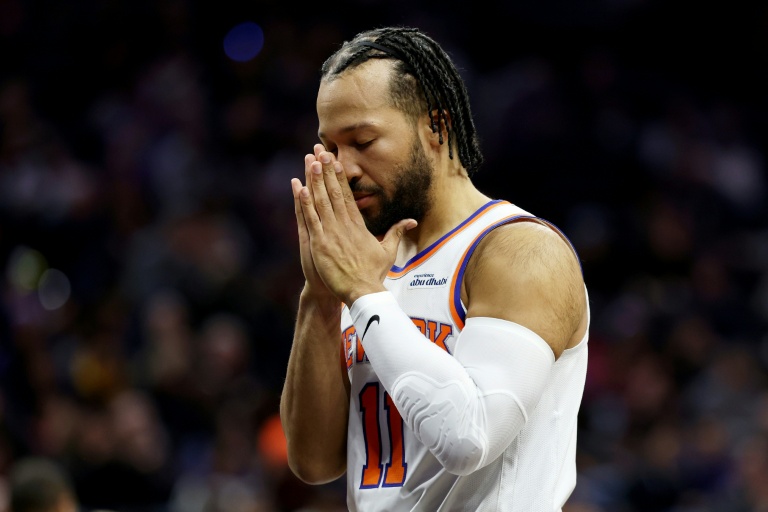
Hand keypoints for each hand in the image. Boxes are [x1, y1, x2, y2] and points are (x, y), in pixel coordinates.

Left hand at [292, 146, 416, 304]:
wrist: (363, 291)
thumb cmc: (374, 274)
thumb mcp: (389, 251)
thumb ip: (397, 232)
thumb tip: (412, 221)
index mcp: (358, 225)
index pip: (347, 195)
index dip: (339, 176)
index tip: (334, 160)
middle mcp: (344, 225)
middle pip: (334, 192)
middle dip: (326, 170)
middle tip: (320, 150)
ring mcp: (331, 233)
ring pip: (321, 201)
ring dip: (315, 180)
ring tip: (310, 161)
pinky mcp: (320, 244)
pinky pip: (311, 219)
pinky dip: (305, 203)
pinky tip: (300, 187)